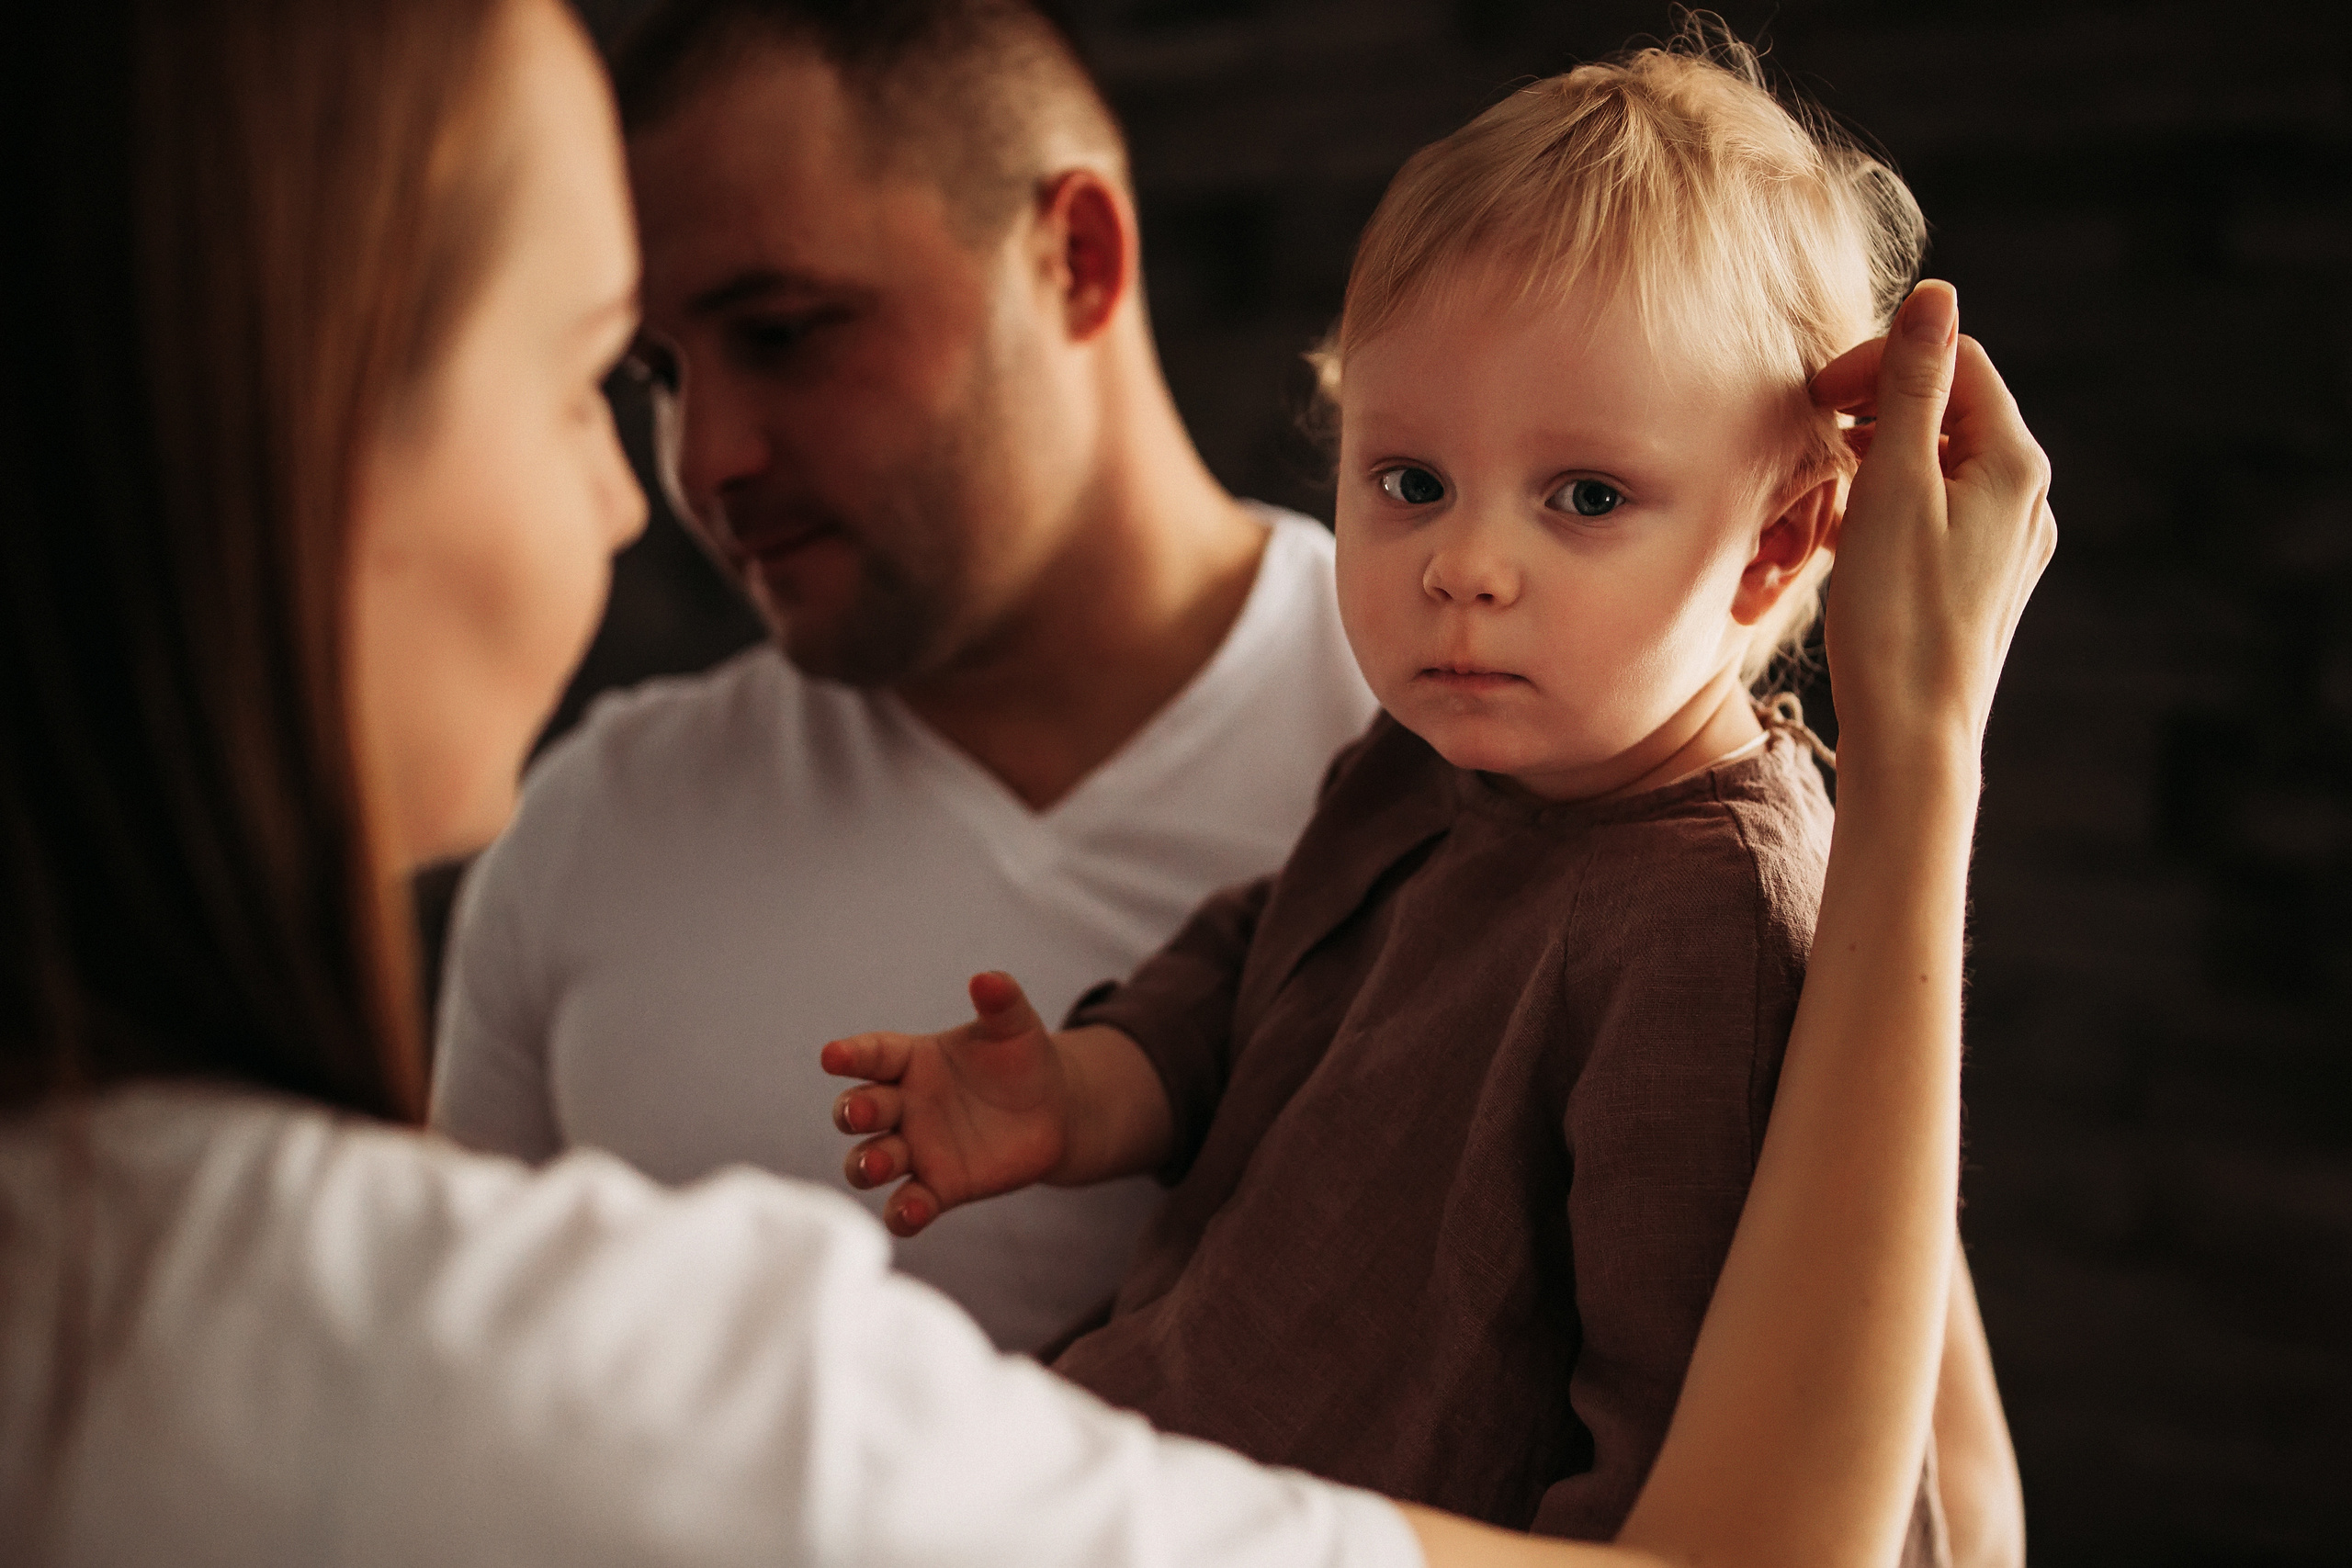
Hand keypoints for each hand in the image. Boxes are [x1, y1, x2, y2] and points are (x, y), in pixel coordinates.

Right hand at [820, 971, 1069, 1236]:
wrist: (1054, 1110)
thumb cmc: (1022, 1059)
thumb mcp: (1015, 1026)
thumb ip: (1001, 1002)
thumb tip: (987, 979)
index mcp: (912, 1060)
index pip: (872, 1055)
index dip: (851, 1055)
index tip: (831, 1056)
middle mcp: (903, 1106)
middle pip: (859, 1110)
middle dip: (854, 1111)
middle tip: (862, 1112)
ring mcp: (917, 1149)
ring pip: (870, 1160)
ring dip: (866, 1164)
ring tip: (878, 1165)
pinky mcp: (939, 1188)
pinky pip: (908, 1206)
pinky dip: (903, 1212)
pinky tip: (910, 1211)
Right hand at [1812, 280, 2056, 762]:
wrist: (1913, 735)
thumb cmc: (1895, 614)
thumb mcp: (1893, 485)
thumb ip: (1911, 388)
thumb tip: (1935, 294)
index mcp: (2015, 465)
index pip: (1956, 363)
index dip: (1883, 362)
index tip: (1818, 397)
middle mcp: (2027, 500)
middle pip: (1952, 412)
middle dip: (1879, 409)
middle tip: (1815, 435)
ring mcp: (2008, 546)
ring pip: (1941, 466)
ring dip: (1880, 458)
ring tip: (1827, 488)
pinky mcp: (1981, 584)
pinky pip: (1937, 515)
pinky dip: (1891, 505)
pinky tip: (1847, 536)